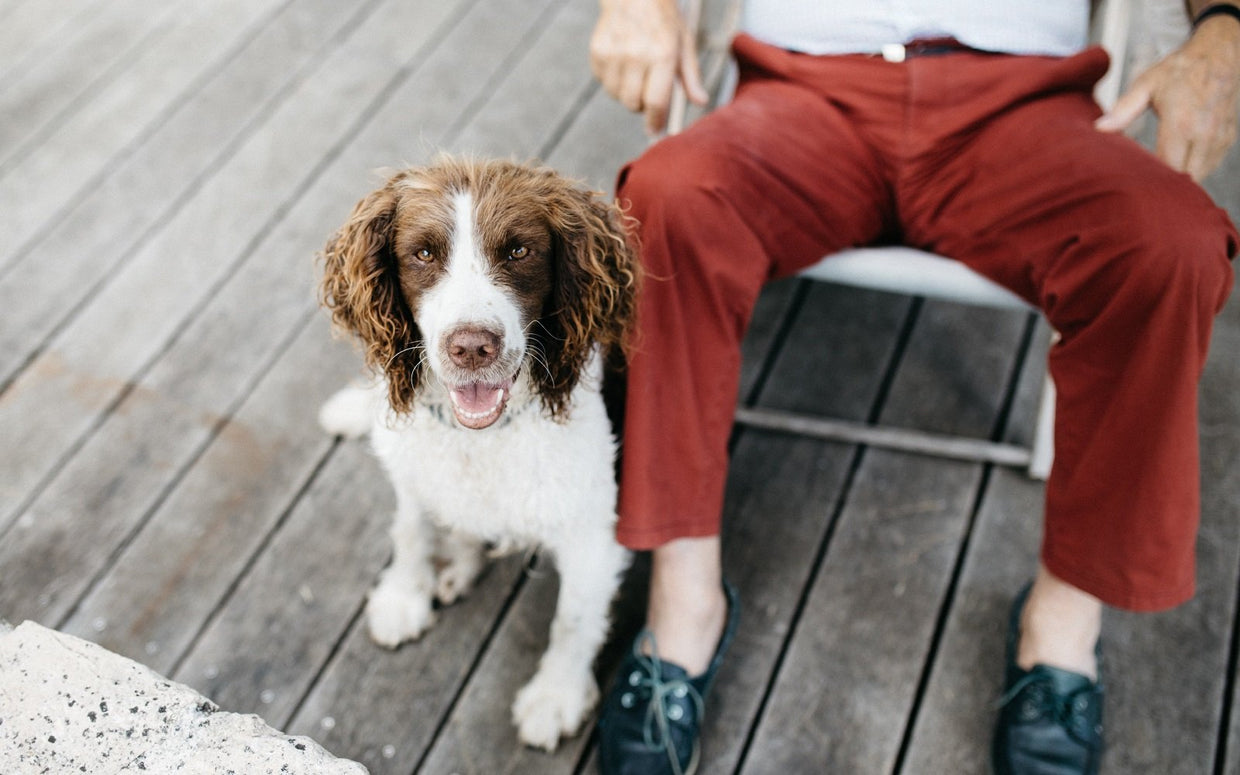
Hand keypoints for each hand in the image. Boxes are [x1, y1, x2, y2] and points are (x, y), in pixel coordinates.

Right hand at [590, 0, 708, 134]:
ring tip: (636, 74)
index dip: (655, 121)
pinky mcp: (598, 51)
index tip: (655, 130)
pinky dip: (612, 80)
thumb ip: (691, 75)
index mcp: (663, 55)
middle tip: (648, 92)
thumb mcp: (684, 44)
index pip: (656, 101)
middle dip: (641, 106)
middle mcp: (637, 55)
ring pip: (617, 96)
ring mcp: (614, 54)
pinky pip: (603, 82)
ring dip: (626, 93)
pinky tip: (622, 62)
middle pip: (634, 104)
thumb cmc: (664, 20)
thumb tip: (700, 102)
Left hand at [1096, 13, 1239, 180]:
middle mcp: (1204, 134)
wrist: (1218, 53)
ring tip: (1161, 172)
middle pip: (1184, 176)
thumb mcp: (1146, 85)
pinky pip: (1211, 165)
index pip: (1166, 167)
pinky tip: (1180, 160)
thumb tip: (1099, 128)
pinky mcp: (1228, 138)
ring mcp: (1219, 137)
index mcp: (1181, 124)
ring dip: (1182, 176)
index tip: (1133, 179)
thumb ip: (1124, 109)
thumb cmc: (1180, 69)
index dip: (1150, 177)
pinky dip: (1196, 167)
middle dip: (1165, 181)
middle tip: (1145, 180)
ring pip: (1200, 174)